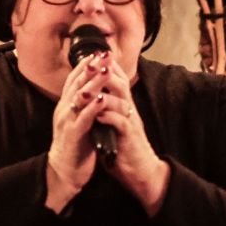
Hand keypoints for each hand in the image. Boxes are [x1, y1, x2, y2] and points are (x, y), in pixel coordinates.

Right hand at [46, 51, 111, 211]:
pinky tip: (101, 99)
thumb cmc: (76, 144)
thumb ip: (83, 103)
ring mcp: (68, 122)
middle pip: (77, 83)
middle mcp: (64, 110)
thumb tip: (93, 86)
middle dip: (91, 68)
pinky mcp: (74, 136)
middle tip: (104, 54)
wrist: (65, 172)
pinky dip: (92, 108)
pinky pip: (83, 119)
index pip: (74, 79)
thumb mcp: (78, 119)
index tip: (100, 51)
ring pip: (80, 97)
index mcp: (66, 105)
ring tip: (106, 70)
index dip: (86, 64)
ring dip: (94, 83)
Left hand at [92, 57, 170, 215]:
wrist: (140, 170)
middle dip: (104, 73)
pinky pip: (121, 122)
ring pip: (120, 101)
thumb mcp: (114, 122)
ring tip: (84, 93)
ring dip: (102, 95)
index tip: (91, 54)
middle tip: (89, 64)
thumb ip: (106, 107)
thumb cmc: (124, 146)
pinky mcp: (130, 137)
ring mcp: (131, 122)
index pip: (117, 78)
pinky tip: (96, 115)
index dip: (105, 65)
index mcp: (124, 105)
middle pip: (120, 83)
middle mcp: (129, 109)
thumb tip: (91, 93)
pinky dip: (108, 117)